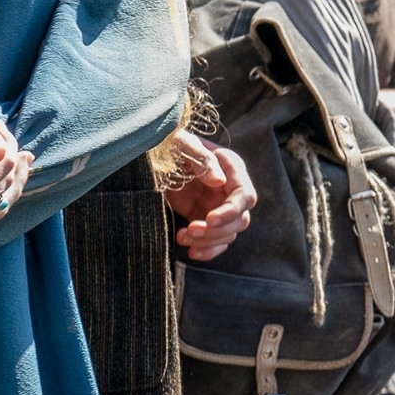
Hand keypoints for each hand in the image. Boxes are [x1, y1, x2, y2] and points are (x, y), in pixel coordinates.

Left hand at [165, 130, 254, 260]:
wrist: (150, 154)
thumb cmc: (167, 142)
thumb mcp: (182, 144)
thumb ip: (202, 160)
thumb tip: (219, 182)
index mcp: (230, 168)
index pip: (244, 196)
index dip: (230, 211)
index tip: (209, 220)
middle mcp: (230, 189)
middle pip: (240, 220)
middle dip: (217, 230)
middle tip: (190, 230)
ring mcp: (218, 206)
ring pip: (228, 234)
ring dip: (208, 241)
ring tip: (182, 237)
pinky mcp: (205, 219)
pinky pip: (216, 241)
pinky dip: (207, 251)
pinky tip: (191, 252)